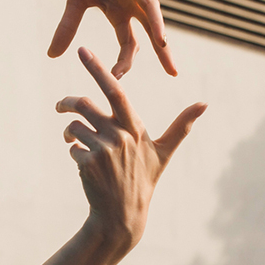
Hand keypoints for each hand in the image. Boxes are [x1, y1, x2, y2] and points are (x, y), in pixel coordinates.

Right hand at [48, 0, 176, 77]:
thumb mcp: (74, 4)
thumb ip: (67, 29)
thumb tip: (52, 55)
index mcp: (121, 13)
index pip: (130, 42)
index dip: (127, 61)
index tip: (120, 80)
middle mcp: (130, 0)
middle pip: (152, 27)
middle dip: (163, 49)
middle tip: (173, 70)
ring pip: (150, 4)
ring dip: (156, 23)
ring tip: (162, 41)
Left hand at [56, 47, 204, 244]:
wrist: (121, 214)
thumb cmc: (143, 179)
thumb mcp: (164, 152)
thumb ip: (181, 126)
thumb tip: (205, 104)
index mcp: (136, 127)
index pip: (115, 90)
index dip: (98, 69)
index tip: (83, 50)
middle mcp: (121, 136)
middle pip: (85, 104)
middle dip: (66, 103)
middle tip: (59, 106)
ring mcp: (104, 150)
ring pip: (74, 127)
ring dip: (69, 132)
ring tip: (72, 140)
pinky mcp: (89, 163)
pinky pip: (72, 145)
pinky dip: (72, 150)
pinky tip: (83, 162)